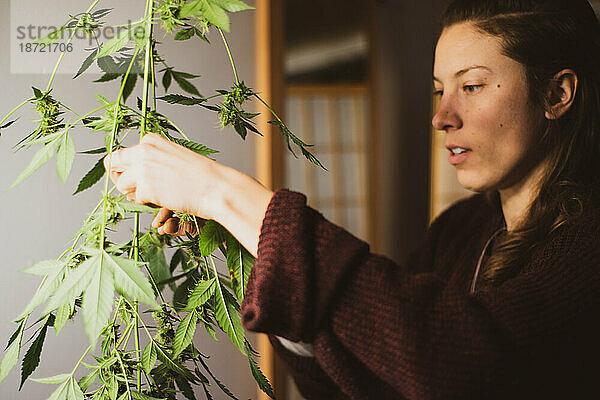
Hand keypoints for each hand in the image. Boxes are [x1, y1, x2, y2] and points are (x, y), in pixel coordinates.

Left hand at [104, 132, 273, 256]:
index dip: (125, 169)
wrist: (216, 187)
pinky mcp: (146, 186)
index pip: (120, 154)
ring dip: (135, 193)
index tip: (134, 178)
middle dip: (121, 180)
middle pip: (112, 165)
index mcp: (150, 140)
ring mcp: (143, 168)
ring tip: (157, 195)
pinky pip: (136, 199)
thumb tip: (128, 178)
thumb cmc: (201, 176)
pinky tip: (165, 199)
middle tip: (136, 190)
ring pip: (121, 184)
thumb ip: (151, 162)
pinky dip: (148, 203)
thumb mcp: (173, 158)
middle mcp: (144, 150)